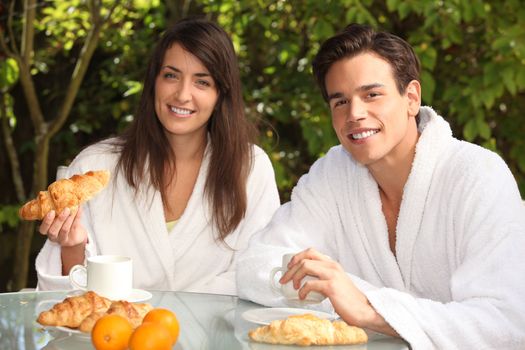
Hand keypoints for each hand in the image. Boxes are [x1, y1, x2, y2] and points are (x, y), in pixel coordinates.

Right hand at [38, 206, 87, 246]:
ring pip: (64, 230)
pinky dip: (77, 217)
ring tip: (73, 209)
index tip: (52, 211)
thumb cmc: (63, 223)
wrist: (75, 235)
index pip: (43, 229)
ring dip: (69, 218)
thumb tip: (58, 193)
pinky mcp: (72, 238)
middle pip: (53, 231)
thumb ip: (55, 210)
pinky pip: (75, 227)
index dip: (47, 221)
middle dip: (59, 219)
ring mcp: (62, 239)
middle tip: (66, 209)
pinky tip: (79, 209)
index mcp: (46, 230)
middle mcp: (53, 236)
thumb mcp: (56, 218)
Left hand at [280, 248, 397, 335]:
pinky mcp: (331, 286)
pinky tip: (302, 297)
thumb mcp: (336, 282)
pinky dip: (302, 291)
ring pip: (305, 266)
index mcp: (332, 264)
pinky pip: (310, 284)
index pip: (310, 252)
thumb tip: (304, 279)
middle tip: (285, 278)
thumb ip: (323, 277)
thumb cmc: (348, 300)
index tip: (289, 267)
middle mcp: (332, 266)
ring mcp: (332, 275)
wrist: (364, 310)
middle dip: (291, 268)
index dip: (296, 257)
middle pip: (305, 258)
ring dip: (295, 277)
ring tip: (294, 287)